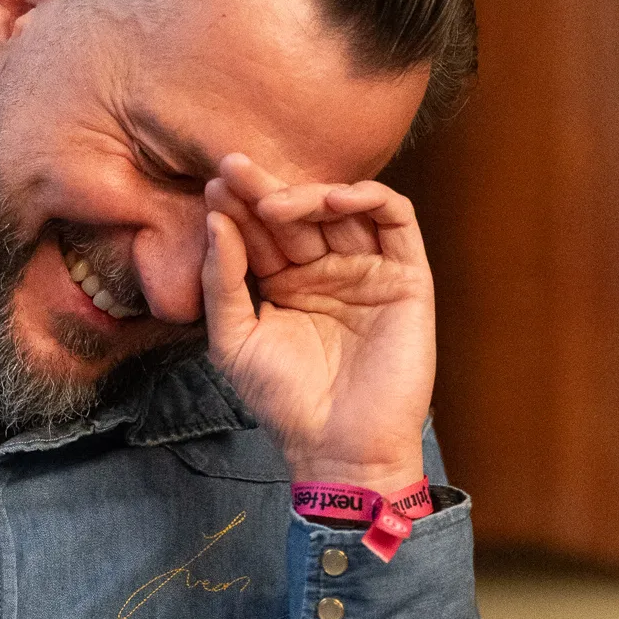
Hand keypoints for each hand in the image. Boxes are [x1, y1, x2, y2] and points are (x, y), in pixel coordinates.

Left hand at [202, 152, 433, 493]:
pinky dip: (369, 198)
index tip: (210, 186)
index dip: (238, 206)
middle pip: (298, 213)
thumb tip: (216, 221)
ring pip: (343, 208)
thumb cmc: (284, 401)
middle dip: (264, 189)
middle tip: (233, 169)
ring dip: (309, 193)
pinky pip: (396, 219)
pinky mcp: (407, 276)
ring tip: (273, 202)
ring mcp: (368, 269)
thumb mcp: (234, 339)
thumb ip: (222, 280)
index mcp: (287, 282)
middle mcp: (328, 269)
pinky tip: (332, 199)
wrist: (338, 449)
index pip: (262, 231)